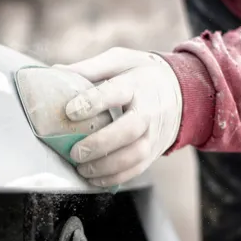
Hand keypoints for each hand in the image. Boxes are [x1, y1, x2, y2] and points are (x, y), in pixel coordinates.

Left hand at [56, 48, 182, 186]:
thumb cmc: (143, 75)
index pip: (116, 92)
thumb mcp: (121, 61)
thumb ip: (91, 68)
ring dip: (106, 166)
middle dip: (100, 143)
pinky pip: (137, 169)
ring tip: (82, 168)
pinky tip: (94, 179)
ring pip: (135, 155)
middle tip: (75, 152)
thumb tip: (57, 72)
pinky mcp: (155, 151)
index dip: (93, 102)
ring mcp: (154, 134)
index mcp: (137, 84)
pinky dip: (115, 178)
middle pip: (129, 130)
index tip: (70, 111)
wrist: (183, 92)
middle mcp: (149, 110)